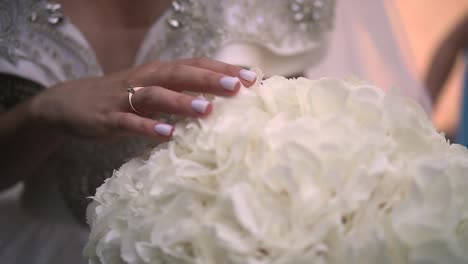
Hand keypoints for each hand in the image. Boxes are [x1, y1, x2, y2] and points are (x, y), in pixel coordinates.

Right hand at [30, 58, 256, 139]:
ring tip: (207, 109)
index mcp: (159, 72)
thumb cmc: (122, 98)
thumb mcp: (152, 90)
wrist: (70, 103)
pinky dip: (149, 127)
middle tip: (236, 86)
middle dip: (208, 79)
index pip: (195, 65)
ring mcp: (126, 98)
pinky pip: (130, 122)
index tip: (252, 77)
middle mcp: (145, 79)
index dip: (222, 68)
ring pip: (156, 95)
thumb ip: (181, 93)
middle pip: (179, 74)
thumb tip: (219, 100)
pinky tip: (167, 134)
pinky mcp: (109, 118)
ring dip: (181, 101)